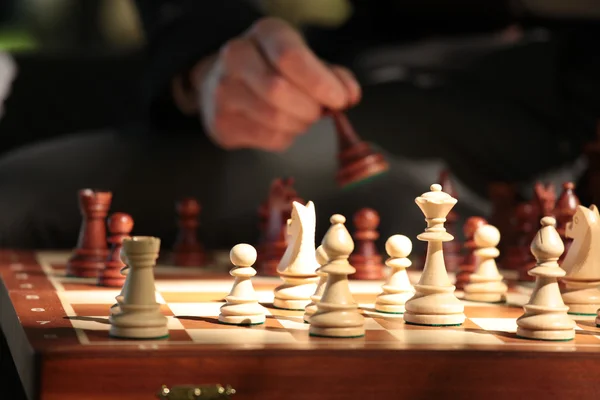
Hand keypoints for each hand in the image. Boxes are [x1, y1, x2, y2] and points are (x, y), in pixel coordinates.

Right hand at [191, 17, 360, 151]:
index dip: (318, 83)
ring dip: (299, 125)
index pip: (289, 57)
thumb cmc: (274, 69)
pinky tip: (283, 126)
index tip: (339, 99)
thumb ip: (332, 76)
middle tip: (318, 111)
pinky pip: (267, 138)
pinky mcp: (222, 122)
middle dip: (309, 108)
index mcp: (264, 34)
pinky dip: (286, 137)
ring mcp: (224, 91)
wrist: (227, 80)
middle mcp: (237, 57)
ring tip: (300, 117)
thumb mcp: (305, 60)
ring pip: (274, 118)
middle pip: (279, 91)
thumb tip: (349, 95)